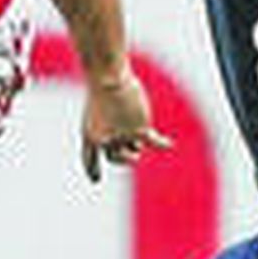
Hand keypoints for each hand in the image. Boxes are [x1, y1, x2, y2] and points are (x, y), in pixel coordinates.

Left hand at [81, 65, 171, 182]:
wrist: (109, 79)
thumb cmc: (101, 87)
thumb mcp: (98, 106)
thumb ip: (109, 127)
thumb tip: (132, 146)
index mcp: (90, 136)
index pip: (89, 158)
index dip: (92, 170)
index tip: (96, 179)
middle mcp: (105, 142)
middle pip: (115, 158)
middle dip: (124, 158)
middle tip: (131, 155)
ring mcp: (123, 138)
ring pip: (134, 150)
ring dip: (137, 144)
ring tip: (135, 126)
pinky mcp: (140, 131)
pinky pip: (153, 142)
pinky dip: (162, 144)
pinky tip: (169, 144)